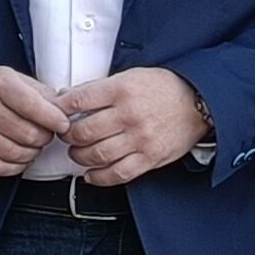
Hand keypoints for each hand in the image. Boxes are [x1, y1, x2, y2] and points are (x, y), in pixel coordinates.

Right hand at [0, 64, 70, 176]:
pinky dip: (16, 166)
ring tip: (33, 144)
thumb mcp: (13, 78)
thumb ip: (40, 92)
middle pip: (28, 134)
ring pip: (16, 153)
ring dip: (32, 153)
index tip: (63, 124)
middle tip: (45, 133)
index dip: (53, 118)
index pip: (33, 106)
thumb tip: (64, 108)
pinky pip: (0, 168)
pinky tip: (20, 156)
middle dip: (44, 137)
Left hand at [61, 67, 210, 187]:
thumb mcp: (130, 76)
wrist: (198, 102)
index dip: (59, 109)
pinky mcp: (149, 158)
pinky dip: (98, 177)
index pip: (77, 101)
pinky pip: (117, 174)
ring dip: (79, 157)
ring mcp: (140, 139)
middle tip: (66, 135)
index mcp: (122, 90)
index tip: (55, 113)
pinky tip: (91, 174)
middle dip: (67, 136)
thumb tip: (67, 96)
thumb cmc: (164, 88)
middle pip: (82, 132)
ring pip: (95, 155)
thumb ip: (99, 88)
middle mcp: (129, 115)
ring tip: (78, 153)